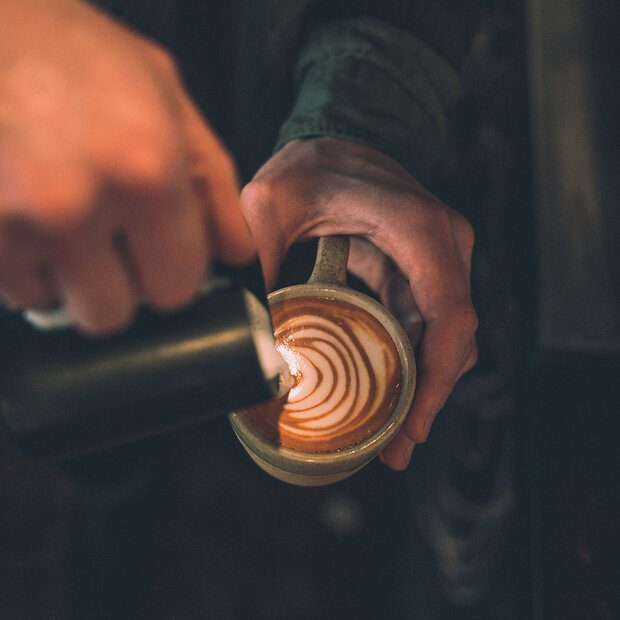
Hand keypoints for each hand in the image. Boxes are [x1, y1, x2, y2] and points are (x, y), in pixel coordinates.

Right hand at [0, 0, 253, 334]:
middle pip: (112, 313)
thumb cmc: (81, 56)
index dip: (173, 273)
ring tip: (68, 223)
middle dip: (120, 287)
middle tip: (113, 243)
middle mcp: (74, 205)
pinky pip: (14, 290)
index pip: (176, 287)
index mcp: (144, 172)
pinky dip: (27, 268)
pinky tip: (33, 220)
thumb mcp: (170, 101)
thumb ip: (216, 185)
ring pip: (58, 305)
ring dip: (70, 279)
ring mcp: (11, 222)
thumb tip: (239, 255)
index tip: (163, 252)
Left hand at [240, 137, 477, 469]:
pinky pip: (427, 326)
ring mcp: (438, 260)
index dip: (437, 374)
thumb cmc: (312, 164)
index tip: (412, 421)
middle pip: (452, 338)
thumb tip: (246, 325)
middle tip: (397, 449)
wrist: (336, 139)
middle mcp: (443, 246)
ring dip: (424, 389)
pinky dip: (415, 365)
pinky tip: (393, 397)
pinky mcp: (422, 271)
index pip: (449, 313)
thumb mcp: (270, 200)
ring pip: (445, 338)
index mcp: (419, 229)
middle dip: (429, 397)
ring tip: (394, 439)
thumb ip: (257, 251)